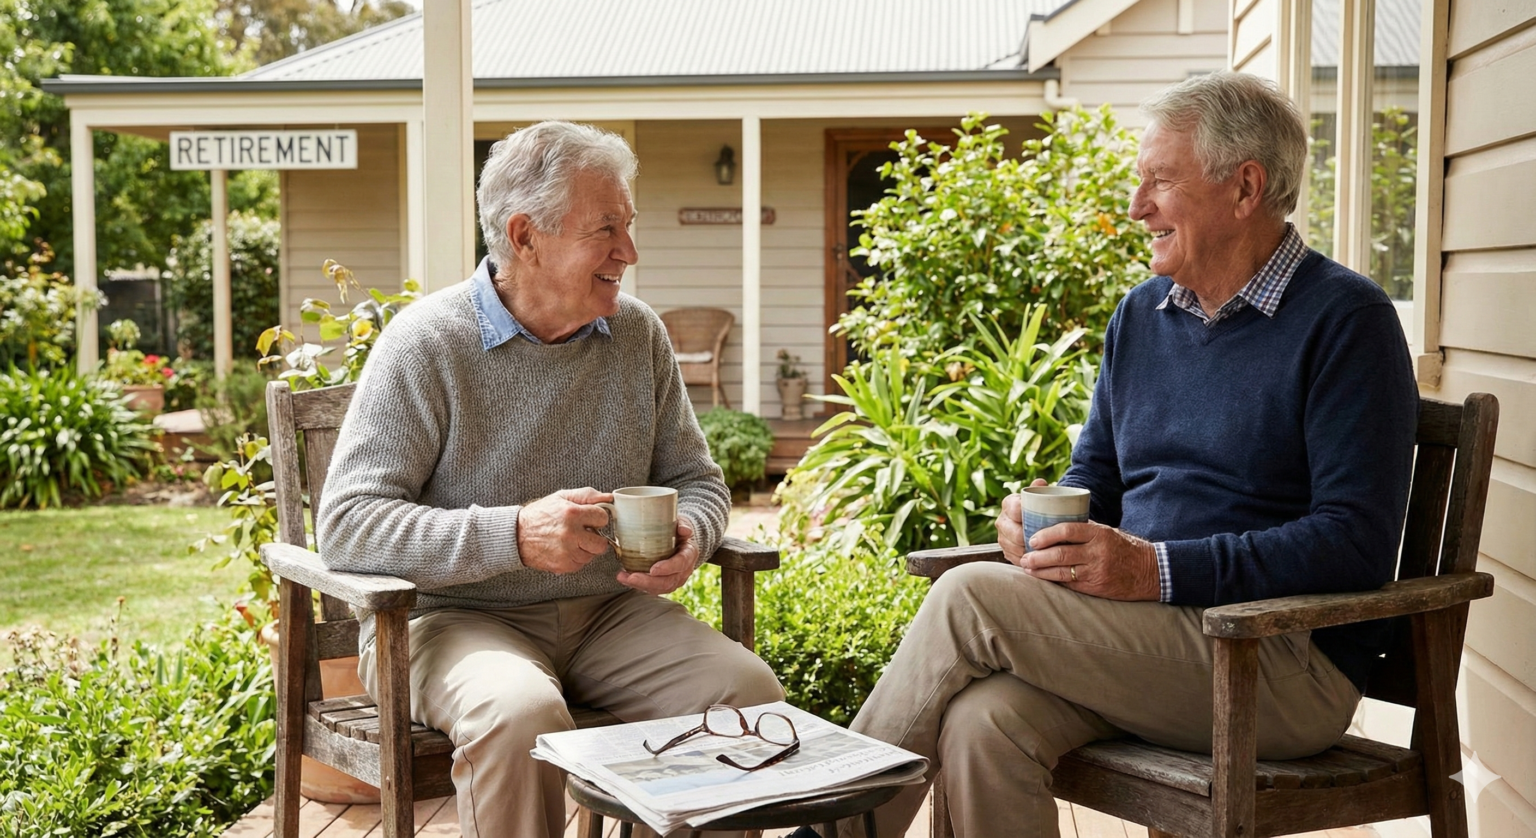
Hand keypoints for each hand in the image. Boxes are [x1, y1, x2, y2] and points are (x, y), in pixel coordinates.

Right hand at [517, 487, 613, 573]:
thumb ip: (587, 495)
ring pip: (591, 555)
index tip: (590, 519)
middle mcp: (570, 534)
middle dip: (595, 537)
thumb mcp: (562, 497)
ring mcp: (566, 552)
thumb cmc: (540, 515)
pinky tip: (565, 549)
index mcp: (572, 514)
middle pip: (601, 543)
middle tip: (584, 533)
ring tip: (571, 540)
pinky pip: (580, 564)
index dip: (597, 518)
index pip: (603, 519)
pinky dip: (576, 558)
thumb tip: (609, 498)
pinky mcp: (562, 565)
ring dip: (585, 549)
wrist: (516, 535)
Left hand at [618, 519, 698, 595]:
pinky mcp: (665, 584)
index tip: (653, 570)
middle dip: (648, 581)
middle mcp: (684, 570)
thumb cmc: (677, 529)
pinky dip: (638, 585)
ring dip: (640, 585)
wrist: (680, 539)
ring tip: (623, 577)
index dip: (667, 568)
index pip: (681, 563)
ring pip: (659, 588)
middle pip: (668, 581)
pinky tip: (626, 579)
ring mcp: (675, 579)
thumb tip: (685, 530)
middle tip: (631, 577)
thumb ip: (682, 524)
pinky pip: (653, 589)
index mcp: (689, 553)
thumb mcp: (681, 522)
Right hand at [997, 479, 1048, 564]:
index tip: (1040, 520)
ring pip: (1014, 548)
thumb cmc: (1039, 508)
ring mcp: (1002, 537)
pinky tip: (1037, 562)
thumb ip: (1040, 489)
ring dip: (1028, 552)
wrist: (1032, 521)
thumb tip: (1040, 482)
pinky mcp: (1005, 551)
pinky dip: (1026, 562)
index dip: (1025, 515)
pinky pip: (1014, 558)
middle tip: (1046, 542)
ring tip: (1043, 554)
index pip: (1015, 509)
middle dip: (1028, 538)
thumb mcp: (1041, 496)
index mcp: (1009, 503)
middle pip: (1014, 533)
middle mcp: (1002, 520)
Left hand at [1013, 520, 1159, 600]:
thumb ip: (1083, 528)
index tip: (1032, 538)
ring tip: (1027, 568)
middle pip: (1060, 554)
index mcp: (1099, 534)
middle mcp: (1097, 552)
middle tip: (1024, 556)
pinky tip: (1042, 578)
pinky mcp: (1095, 588)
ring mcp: (1096, 572)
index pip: (1067, 530)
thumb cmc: (1124, 547)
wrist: (1149, 571)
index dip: (1046, 535)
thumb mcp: (1107, 532)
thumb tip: (1053, 521)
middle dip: (1037, 556)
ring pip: (1061, 572)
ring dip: (1040, 571)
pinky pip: (1069, 585)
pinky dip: (1053, 581)